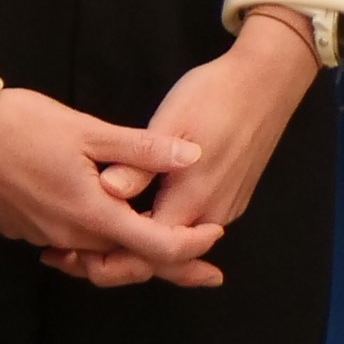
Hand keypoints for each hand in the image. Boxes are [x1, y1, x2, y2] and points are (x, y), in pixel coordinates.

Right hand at [0, 84, 228, 285]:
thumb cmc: (18, 124)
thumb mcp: (87, 130)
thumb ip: (142, 149)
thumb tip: (193, 156)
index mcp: (89, 213)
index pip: (154, 247)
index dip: (190, 247)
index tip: (216, 236)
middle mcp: (67, 235)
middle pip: (128, 259)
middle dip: (169, 260)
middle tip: (208, 267)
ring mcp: (41, 236)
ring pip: (97, 253)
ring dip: (128, 250)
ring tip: (160, 242)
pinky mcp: (21, 229)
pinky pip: (69, 244)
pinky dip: (94, 240)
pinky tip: (105, 222)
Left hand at [97, 9, 325, 286]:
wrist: (267, 81)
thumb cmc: (214, 96)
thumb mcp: (169, 122)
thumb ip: (140, 165)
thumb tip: (105, 192)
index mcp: (192, 199)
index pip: (149, 252)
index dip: (111, 261)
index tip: (77, 257)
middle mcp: (213, 214)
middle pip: (164, 257)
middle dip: (121, 261)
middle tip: (78, 255)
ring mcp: (227, 208)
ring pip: (180, 244)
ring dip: (143, 247)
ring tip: (100, 238)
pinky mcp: (234, 198)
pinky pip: (195, 228)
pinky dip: (166, 232)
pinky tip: (142, 217)